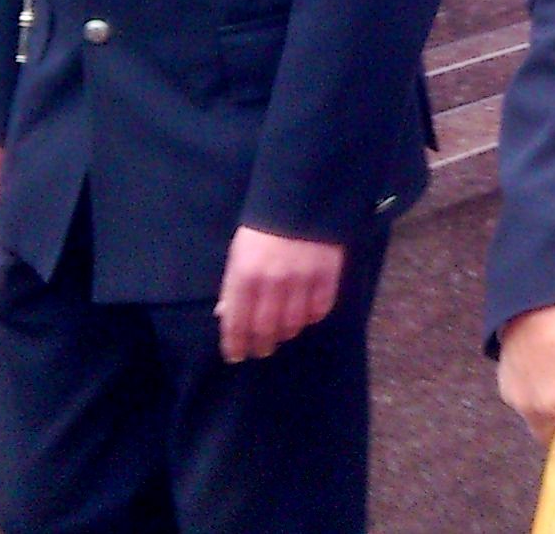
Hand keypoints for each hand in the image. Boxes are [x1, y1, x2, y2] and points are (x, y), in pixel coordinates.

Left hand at [213, 226, 344, 361]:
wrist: (303, 199)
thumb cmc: (263, 228)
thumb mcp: (239, 253)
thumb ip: (233, 286)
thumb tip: (226, 315)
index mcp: (245, 275)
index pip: (237, 322)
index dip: (235, 344)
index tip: (236, 355)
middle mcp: (273, 282)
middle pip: (266, 329)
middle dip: (261, 345)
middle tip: (260, 350)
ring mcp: (302, 280)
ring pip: (293, 324)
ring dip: (285, 333)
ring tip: (282, 333)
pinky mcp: (328, 276)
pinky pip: (319, 310)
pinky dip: (311, 318)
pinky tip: (305, 316)